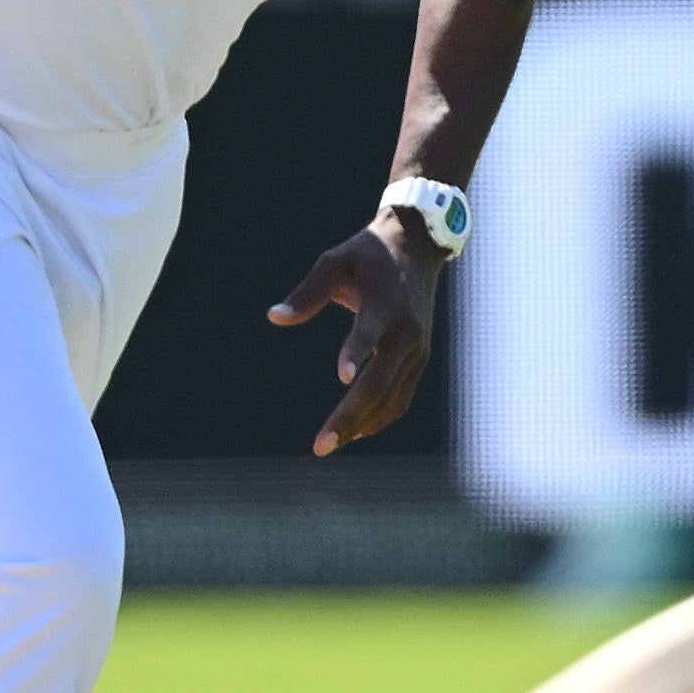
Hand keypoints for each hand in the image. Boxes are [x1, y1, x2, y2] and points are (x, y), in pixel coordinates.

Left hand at [267, 213, 443, 458]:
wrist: (417, 247)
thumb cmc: (367, 255)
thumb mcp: (334, 263)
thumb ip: (307, 293)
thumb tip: (274, 317)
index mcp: (385, 306)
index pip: (369, 334)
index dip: (355, 353)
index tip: (342, 379)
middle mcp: (406, 334)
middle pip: (378, 385)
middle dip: (349, 417)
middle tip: (320, 445)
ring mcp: (417, 351)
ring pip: (391, 400)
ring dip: (360, 425)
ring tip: (328, 444)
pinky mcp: (419, 360)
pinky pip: (400, 398)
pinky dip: (379, 418)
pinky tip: (354, 431)